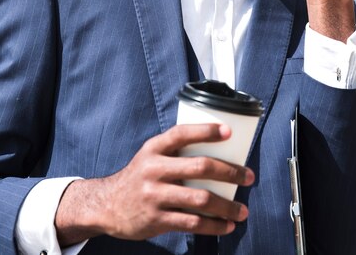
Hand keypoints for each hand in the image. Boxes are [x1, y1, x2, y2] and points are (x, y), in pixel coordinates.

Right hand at [55, 123, 254, 245]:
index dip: (206, 131)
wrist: (108, 205)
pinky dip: (213, 226)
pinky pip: (192, 223)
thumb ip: (175, 151)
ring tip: (242, 210)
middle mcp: (154, 169)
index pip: (182, 134)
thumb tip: (216, 149)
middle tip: (247, 176)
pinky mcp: (157, 219)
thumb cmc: (139, 176)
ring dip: (226, 205)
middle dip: (229, 172)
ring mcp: (155, 195)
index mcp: (154, 148)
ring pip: (200, 199)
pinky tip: (226, 226)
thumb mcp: (150, 155)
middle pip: (199, 167)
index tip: (228, 131)